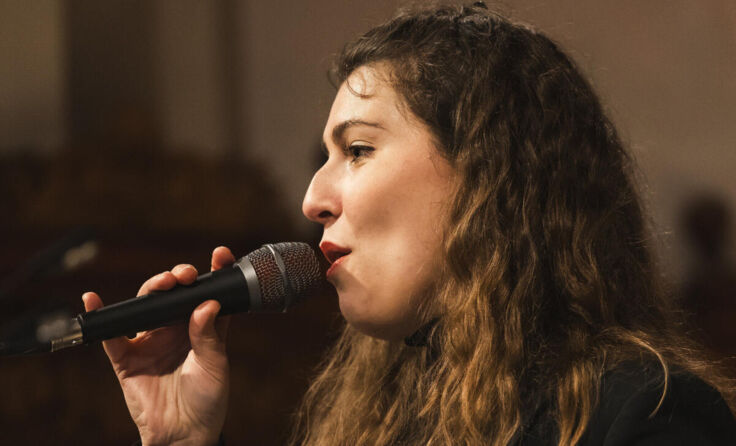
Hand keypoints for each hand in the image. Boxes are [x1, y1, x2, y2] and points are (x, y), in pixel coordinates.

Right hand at [83, 246, 235, 445]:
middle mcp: (176, 329)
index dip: (215, 272)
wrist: (184, 434)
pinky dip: (101, 315)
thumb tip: (205, 304)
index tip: (221, 255)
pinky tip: (93, 298)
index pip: (208, 294)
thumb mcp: (215, 365)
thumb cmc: (208, 399)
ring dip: (152, 289)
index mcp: (203, 328)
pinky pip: (110, 334)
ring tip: (162, 283)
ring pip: (145, 306)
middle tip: (185, 275)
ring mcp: (150, 341)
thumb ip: (209, 335)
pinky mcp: (127, 357)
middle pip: (174, 294)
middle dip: (179, 278)